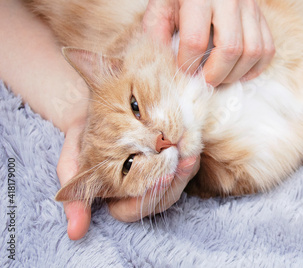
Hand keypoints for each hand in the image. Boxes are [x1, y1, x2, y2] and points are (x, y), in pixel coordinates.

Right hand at [57, 118, 199, 238]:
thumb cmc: (85, 136)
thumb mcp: (71, 163)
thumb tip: (75, 233)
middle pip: (164, 199)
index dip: (149, 197)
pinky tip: (193, 136)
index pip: (135, 210)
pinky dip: (191, 151)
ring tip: (191, 147)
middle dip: (177, 181)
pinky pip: (187, 163)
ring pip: (180, 182)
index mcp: (117, 197)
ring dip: (188, 167)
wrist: (98, 106)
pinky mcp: (174, 158)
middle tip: (184, 159)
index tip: (161, 177)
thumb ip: (75, 196)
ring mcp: (161, 174)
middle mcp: (141, 190)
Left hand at [142, 0, 274, 86]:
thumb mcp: (157, 6)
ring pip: (253, 52)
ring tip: (218, 76)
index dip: (187, 64)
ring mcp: (249, 5)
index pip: (195, 40)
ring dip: (235, 74)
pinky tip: (237, 71)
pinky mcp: (261, 16)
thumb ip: (155, 37)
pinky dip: (254, 68)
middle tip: (202, 80)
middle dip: (215, 75)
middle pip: (230, 49)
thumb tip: (165, 69)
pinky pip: (267, 50)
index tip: (182, 69)